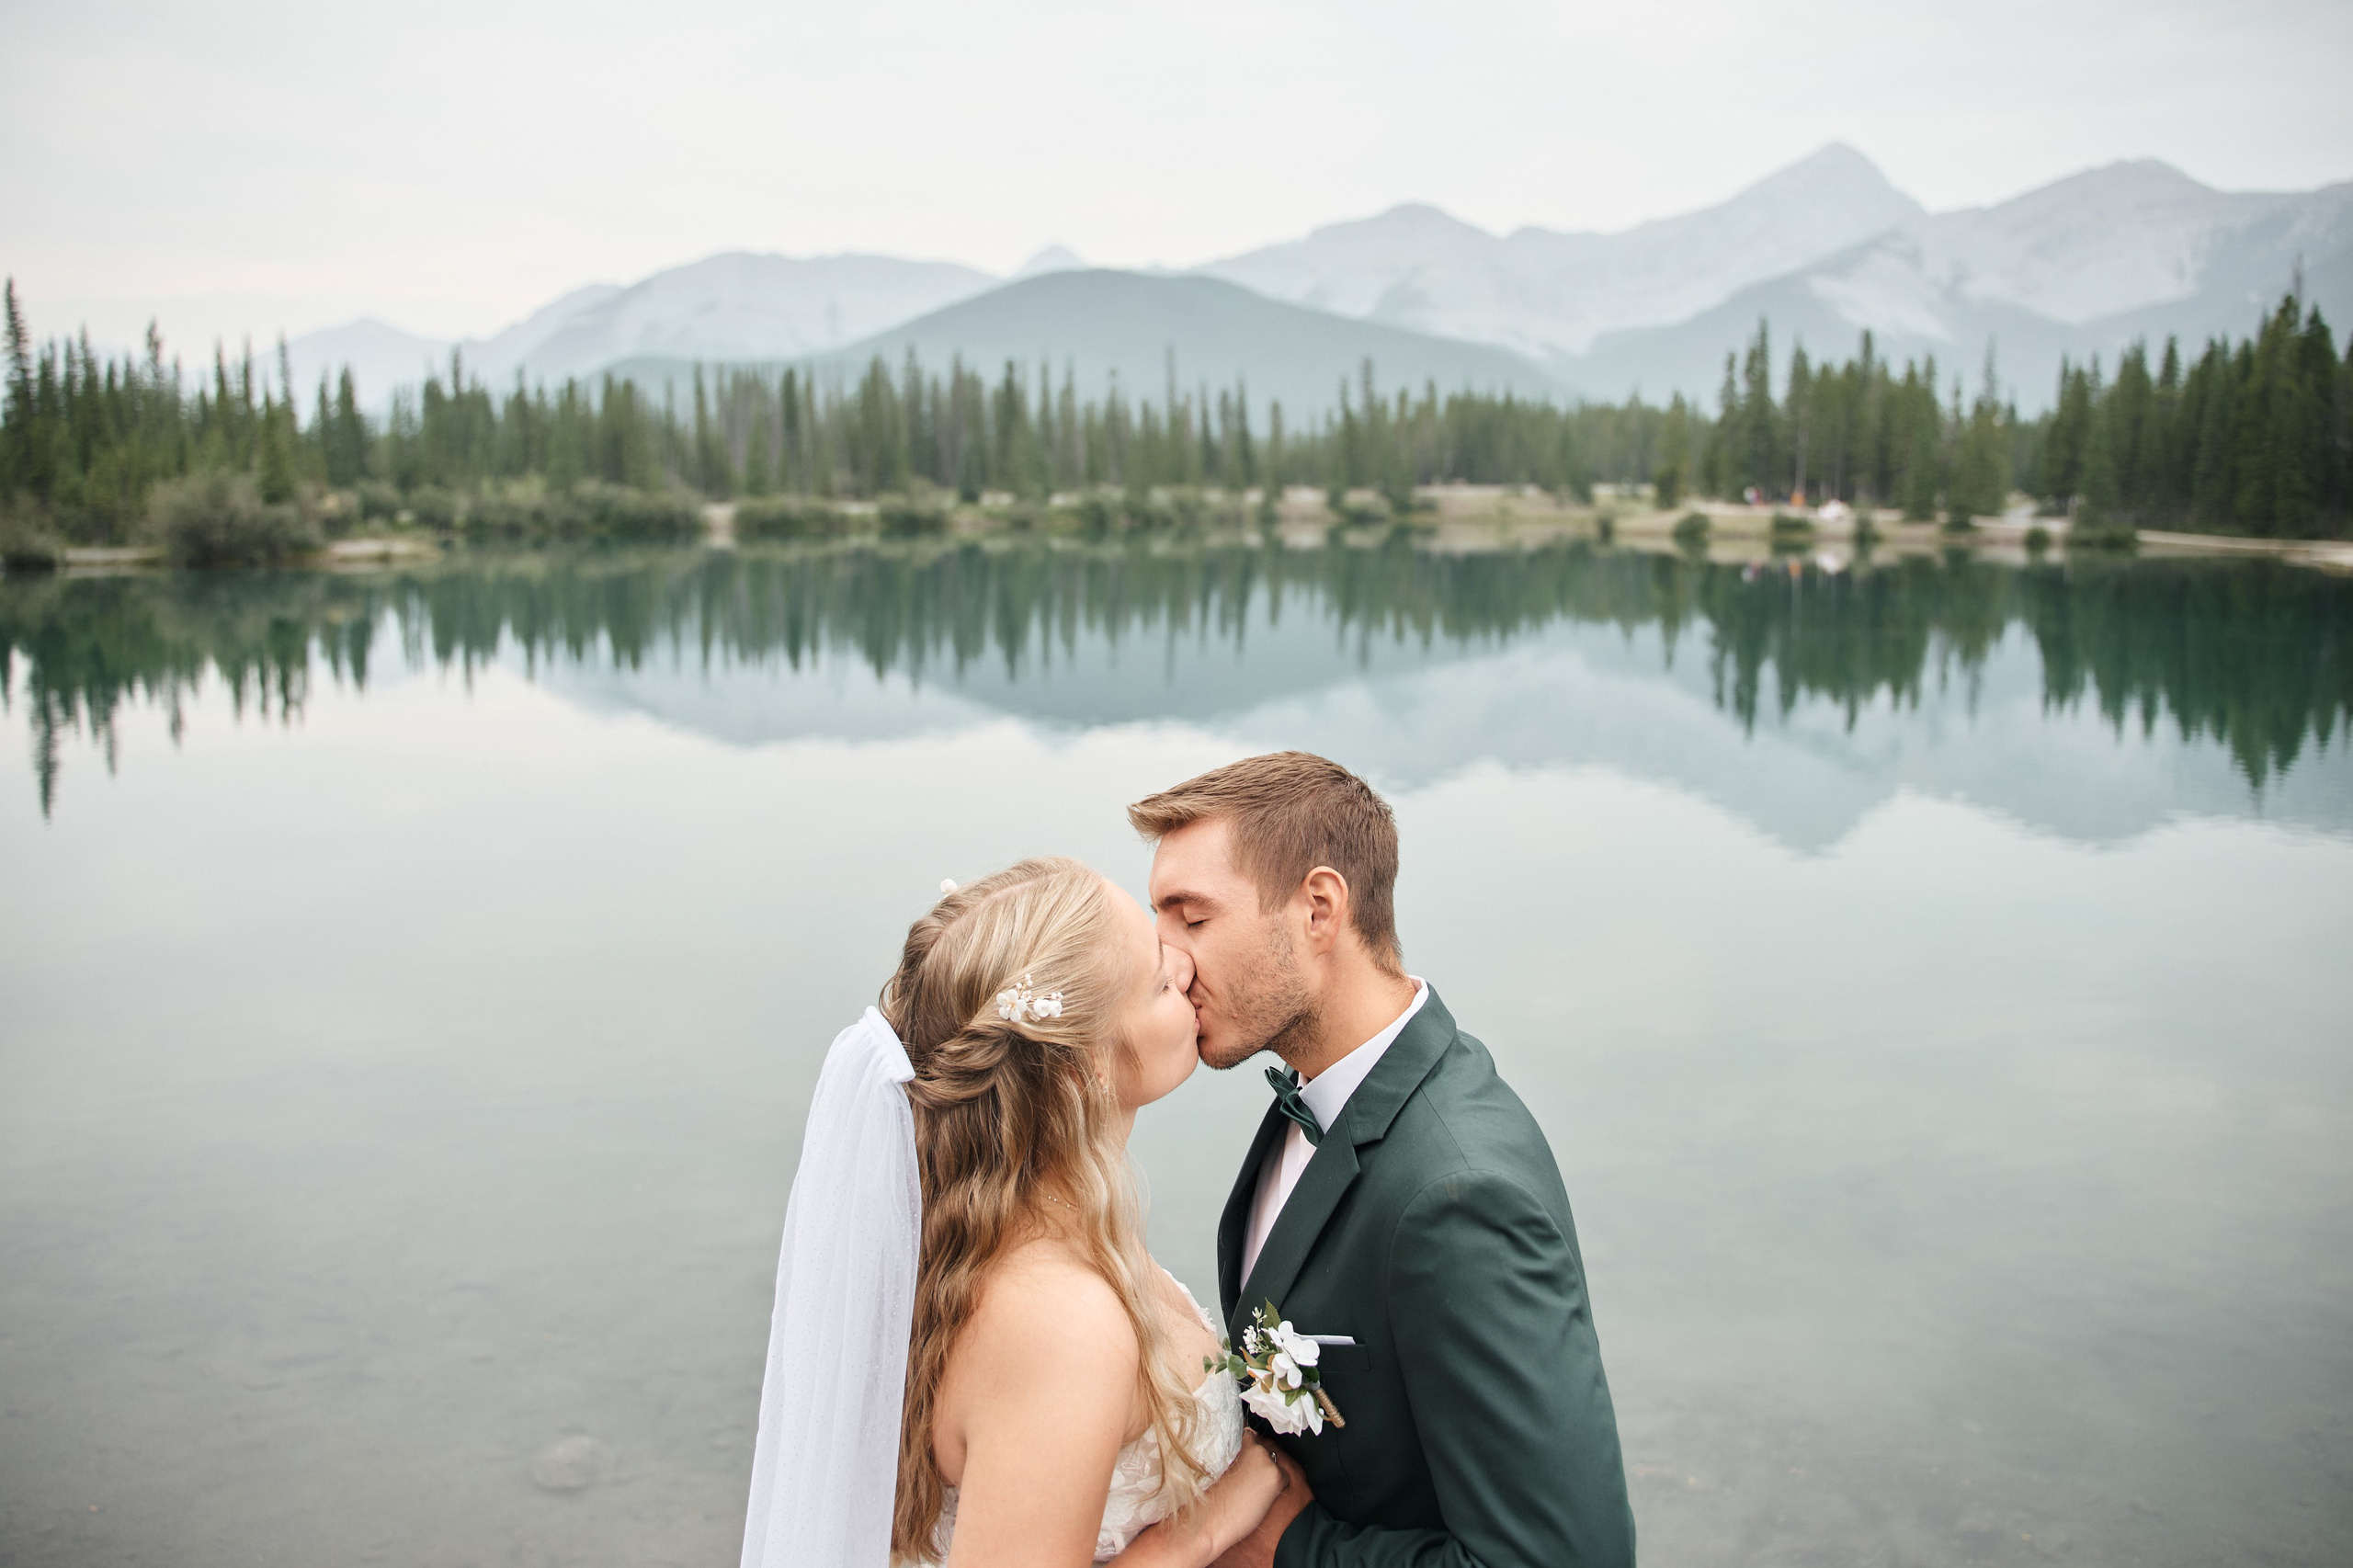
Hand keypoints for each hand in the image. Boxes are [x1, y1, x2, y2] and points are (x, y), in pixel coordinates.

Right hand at [1105, 1438, 1289, 1567]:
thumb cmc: (1208, 1497)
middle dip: (1261, 1462)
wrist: (1207, 1519)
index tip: (1246, 1464)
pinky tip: (1261, 1498)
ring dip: (1269, 1474)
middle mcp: (1253, 1445)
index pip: (1251, 1435)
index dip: (1250, 1450)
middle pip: (1266, 1450)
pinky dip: (1278, 1487)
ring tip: (1251, 1491)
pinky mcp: (1276, 1475)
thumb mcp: (1218, 1466)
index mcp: (1236, 1440)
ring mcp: (1266, 1459)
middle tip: (1247, 1482)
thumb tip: (1244, 1454)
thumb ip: (1234, 1455)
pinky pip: (1285, 1478)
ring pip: (1276, 1463)